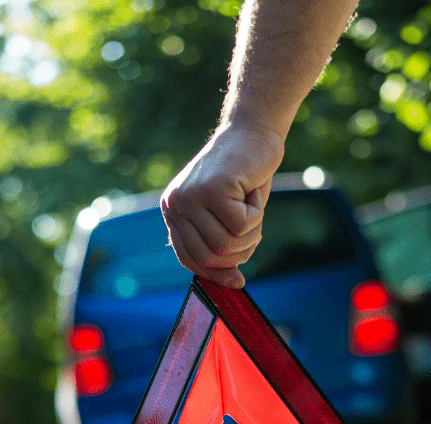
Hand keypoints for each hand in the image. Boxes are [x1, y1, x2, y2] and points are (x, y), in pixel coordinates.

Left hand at [160, 123, 283, 287]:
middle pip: (208, 256)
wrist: (253, 133)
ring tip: (253, 209)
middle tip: (253, 232)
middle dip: (238, 254)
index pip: (188, 258)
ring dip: (250, 234)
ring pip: (225, 245)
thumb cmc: (243, 178)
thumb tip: (233, 283)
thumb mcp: (226, 215)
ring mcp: (191, 196)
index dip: (214, 273)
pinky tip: (252, 192)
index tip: (237, 281)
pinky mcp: (212, 189)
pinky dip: (256, 215)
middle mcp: (175, 204)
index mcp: (173, 211)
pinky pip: (240, 226)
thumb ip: (221, 244)